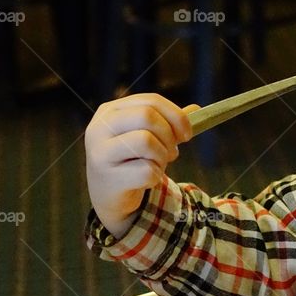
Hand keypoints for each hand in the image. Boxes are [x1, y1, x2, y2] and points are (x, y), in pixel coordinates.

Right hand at [85, 94, 196, 237]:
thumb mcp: (148, 136)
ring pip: (145, 141)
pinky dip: (155, 177)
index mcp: (110, 110)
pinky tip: (146, 180)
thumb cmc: (132, 160)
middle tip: (172, 152)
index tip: (188, 134)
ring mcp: (99, 152)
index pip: (150, 100)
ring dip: (162, 156)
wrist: (110, 195)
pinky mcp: (106, 177)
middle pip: (147, 116)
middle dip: (168, 136)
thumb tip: (197, 109)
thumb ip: (169, 122)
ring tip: (157, 164)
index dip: (176, 115)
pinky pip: (146, 170)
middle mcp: (99, 127)